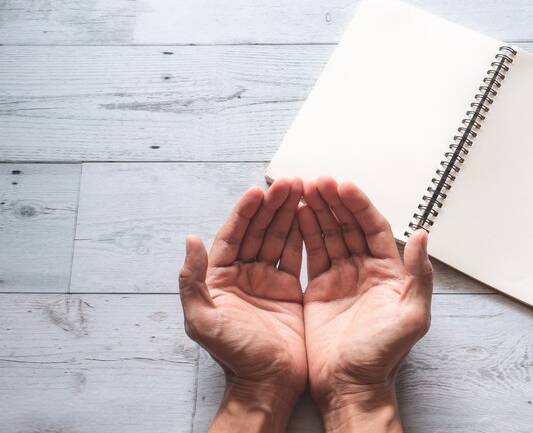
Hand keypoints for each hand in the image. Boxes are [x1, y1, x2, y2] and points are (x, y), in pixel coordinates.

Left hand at [178, 178, 306, 431]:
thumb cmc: (235, 356)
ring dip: (287, 214)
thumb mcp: (203, 321)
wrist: (268, 384)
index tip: (258, 191)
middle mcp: (243, 275)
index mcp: (220, 279)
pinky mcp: (288, 290)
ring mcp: (266, 281)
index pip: (233, 235)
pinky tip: (308, 216)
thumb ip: (192, 281)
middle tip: (288, 183)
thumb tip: (190, 240)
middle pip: (257, 231)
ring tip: (301, 190)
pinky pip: (294, 255)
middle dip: (271, 206)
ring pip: (277, 238)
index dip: (245, 212)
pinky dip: (301, 234)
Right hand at [299, 176, 432, 431]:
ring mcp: (341, 277)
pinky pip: (313, 252)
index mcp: (389, 272)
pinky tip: (297, 214)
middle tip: (318, 181)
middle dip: (334, 202)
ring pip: (330, 234)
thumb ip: (419, 275)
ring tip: (303, 190)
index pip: (373, 228)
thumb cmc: (382, 355)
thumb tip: (423, 235)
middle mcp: (365, 270)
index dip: (359, 205)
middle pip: (349, 225)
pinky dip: (305, 232)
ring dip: (318, 211)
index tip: (343, 186)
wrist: (350, 384)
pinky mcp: (320, 287)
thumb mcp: (411, 316)